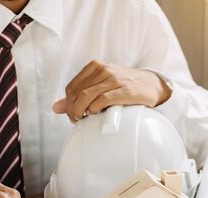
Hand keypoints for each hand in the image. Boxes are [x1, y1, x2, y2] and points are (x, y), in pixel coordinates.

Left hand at [52, 60, 171, 120]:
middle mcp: (103, 70)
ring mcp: (114, 80)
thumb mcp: (101, 87)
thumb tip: (55, 108)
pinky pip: (102, 100)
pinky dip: (94, 110)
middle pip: (76, 93)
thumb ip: (79, 95)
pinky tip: (96, 115)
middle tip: (77, 121)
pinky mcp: (124, 91)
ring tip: (85, 120)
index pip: (71, 87)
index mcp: (95, 67)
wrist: (152, 85)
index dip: (68, 104)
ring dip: (81, 112)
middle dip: (72, 110)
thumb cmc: (125, 87)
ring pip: (86, 96)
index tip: (73, 115)